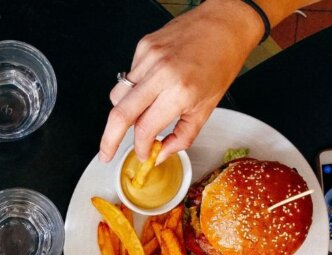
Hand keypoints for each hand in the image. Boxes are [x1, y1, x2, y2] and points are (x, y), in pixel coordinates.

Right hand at [98, 0, 261, 161]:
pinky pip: (128, 77)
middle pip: (120, 114)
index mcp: (180, 91)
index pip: (145, 129)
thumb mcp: (207, 108)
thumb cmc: (221, 62)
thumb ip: (182, 136)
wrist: (225, 24)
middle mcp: (161, 73)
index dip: (140, 147)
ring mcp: (149, 57)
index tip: (142, 154)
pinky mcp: (143, 46)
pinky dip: (134, 89)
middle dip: (109, 140)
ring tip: (139, 113)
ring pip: (118, 96)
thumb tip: (161, 153)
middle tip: (106, 153)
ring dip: (123, 112)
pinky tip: (152, 85)